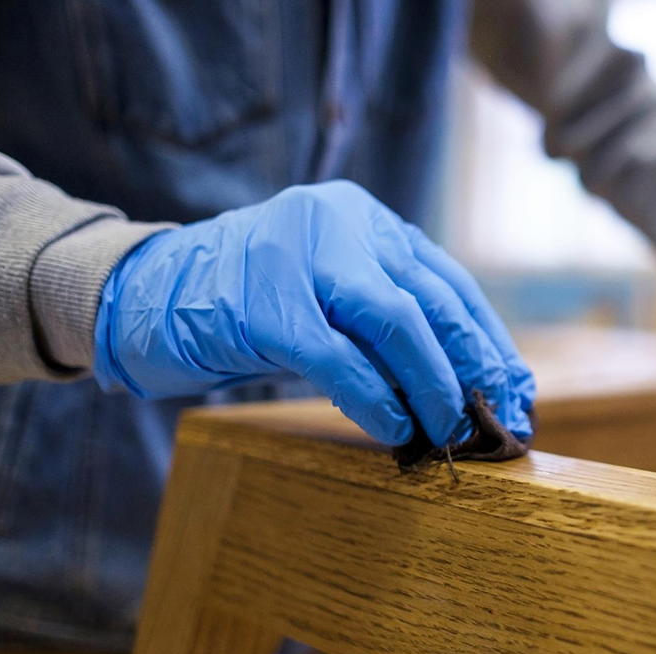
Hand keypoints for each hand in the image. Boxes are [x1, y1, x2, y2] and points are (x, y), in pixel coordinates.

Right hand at [94, 180, 535, 447]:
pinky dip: (375, 398)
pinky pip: (338, 357)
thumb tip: (461, 388)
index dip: (487, 342)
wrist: (139, 295)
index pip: (448, 283)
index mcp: (363, 219)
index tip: (515, 393)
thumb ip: (384, 325)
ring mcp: (299, 257)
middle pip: (432, 300)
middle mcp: (340, 223)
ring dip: (435, 385)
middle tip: (497, 423)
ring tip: (451, 433)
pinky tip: (397, 431)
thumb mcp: (326, 299)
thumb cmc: (244, 306)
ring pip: (397, 322)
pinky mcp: (262, 304)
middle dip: (474, 368)